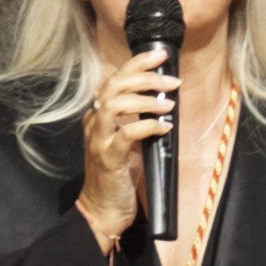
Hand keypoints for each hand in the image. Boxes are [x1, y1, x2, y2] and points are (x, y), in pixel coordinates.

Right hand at [74, 45, 179, 251]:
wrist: (103, 209)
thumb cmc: (120, 174)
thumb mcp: (130, 141)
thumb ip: (137, 119)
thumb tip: (164, 99)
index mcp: (99, 115)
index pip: (114, 79)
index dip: (136, 64)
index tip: (161, 56)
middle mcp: (95, 123)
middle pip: (112, 86)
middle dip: (143, 76)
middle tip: (171, 79)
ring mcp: (99, 140)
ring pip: (113, 105)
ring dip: (144, 100)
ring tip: (168, 103)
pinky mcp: (108, 158)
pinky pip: (125, 135)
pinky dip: (147, 127)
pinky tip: (165, 126)